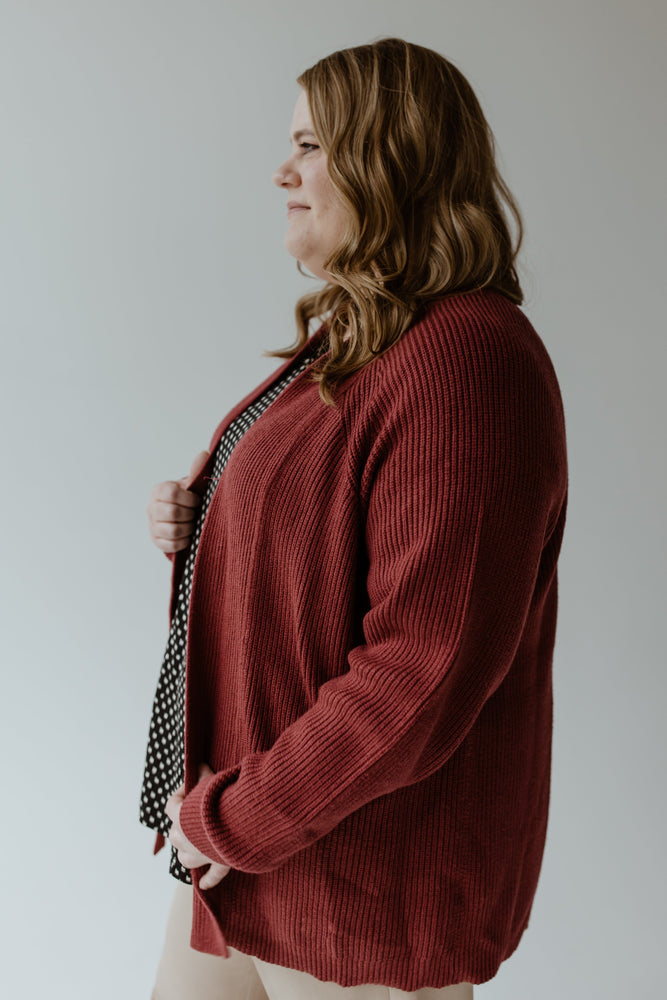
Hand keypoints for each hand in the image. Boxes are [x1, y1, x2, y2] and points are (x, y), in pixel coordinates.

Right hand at [146, 450, 209, 552]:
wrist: (185, 517)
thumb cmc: (190, 499)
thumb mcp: (193, 485)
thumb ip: (197, 472)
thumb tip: (204, 454)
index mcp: (159, 490)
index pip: (171, 492)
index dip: (189, 498)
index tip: (197, 501)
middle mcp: (151, 507)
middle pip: (172, 512)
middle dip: (190, 514)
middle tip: (196, 514)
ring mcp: (152, 525)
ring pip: (173, 530)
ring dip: (189, 528)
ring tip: (194, 524)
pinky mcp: (156, 540)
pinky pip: (171, 545)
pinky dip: (184, 541)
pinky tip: (189, 535)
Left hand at [165, 763, 231, 889]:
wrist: (245, 818)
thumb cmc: (226, 797)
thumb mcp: (213, 780)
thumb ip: (204, 777)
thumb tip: (200, 765)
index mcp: (181, 817)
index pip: (170, 805)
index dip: (180, 795)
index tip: (192, 785)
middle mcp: (187, 839)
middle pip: (174, 835)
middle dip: (181, 826)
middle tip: (194, 815)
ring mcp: (203, 853)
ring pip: (185, 858)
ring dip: (188, 852)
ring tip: (194, 846)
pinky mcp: (221, 862)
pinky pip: (213, 875)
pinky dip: (209, 879)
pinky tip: (204, 885)